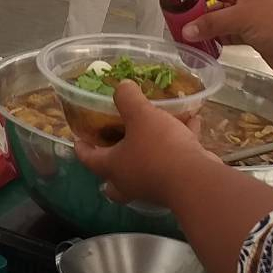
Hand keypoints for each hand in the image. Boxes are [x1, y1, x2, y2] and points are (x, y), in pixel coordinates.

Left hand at [75, 82, 215, 206]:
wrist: (195, 179)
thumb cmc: (158, 148)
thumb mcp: (140, 115)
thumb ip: (127, 98)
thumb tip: (122, 86)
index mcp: (114, 167)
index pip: (89, 159)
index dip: (81, 148)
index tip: (77, 139)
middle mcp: (130, 181)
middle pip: (113, 181)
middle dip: (112, 166)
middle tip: (113, 148)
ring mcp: (154, 185)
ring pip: (145, 169)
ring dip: (149, 150)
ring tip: (155, 128)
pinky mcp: (178, 182)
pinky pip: (174, 159)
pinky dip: (180, 141)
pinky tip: (191, 121)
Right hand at [184, 0, 272, 75]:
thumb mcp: (242, 18)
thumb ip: (211, 23)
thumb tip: (185, 32)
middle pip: (208, 1)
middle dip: (189, 11)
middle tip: (168, 21)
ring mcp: (245, 18)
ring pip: (215, 20)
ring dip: (200, 29)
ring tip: (178, 38)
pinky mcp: (248, 36)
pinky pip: (224, 36)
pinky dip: (212, 42)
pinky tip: (198, 50)